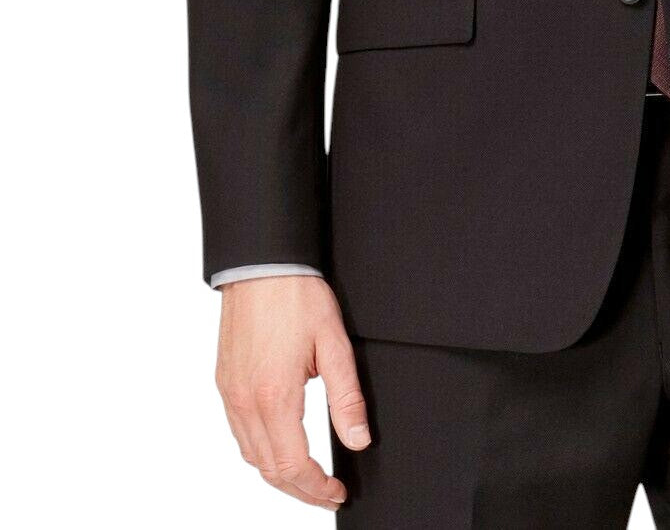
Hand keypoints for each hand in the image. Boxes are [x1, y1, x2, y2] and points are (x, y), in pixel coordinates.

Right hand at [215, 275, 370, 510]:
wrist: (261, 264)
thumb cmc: (297, 296)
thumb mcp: (334, 344)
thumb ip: (346, 397)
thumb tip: (357, 438)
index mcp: (274, 396)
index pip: (292, 466)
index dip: (316, 488)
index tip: (337, 491)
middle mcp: (245, 402)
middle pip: (268, 470)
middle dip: (299, 489)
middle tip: (326, 493)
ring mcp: (229, 394)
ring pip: (250, 455)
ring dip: (278, 474)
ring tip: (307, 477)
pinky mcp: (224, 383)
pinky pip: (239, 433)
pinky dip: (260, 450)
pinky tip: (279, 445)